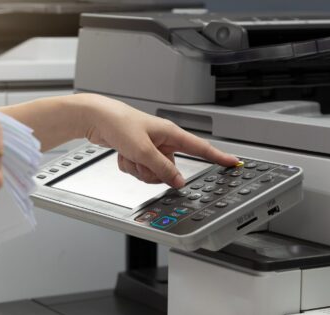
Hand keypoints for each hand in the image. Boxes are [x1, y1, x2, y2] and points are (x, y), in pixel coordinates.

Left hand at [81, 94, 238, 187]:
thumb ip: (163, 169)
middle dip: (152, 171)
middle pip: (170, 169)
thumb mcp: (143, 151)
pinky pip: (139, 169)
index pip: (200, 148)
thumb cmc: (119, 124)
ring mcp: (150, 147)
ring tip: (128, 154)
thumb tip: (178, 182)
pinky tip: (122, 154)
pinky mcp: (138, 152)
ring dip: (138, 169)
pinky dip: (128, 165)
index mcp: (171, 134)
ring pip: (152, 173)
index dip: (218, 157)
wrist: (96, 118)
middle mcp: (163, 141)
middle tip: (139, 160)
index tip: (232, 163)